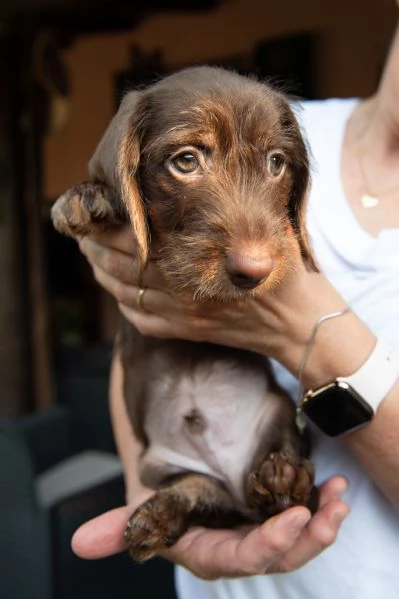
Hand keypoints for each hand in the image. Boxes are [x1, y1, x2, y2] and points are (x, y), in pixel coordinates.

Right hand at [72, 476, 348, 578]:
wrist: (183, 483)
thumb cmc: (165, 501)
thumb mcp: (145, 511)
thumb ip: (119, 528)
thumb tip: (78, 545)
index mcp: (211, 553)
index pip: (240, 558)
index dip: (267, 545)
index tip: (292, 520)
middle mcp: (241, 548)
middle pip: (278, 554)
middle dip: (305, 538)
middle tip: (324, 512)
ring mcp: (263, 531)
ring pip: (298, 539)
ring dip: (322, 522)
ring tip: (338, 498)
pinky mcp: (277, 513)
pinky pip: (306, 517)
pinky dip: (323, 505)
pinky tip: (334, 489)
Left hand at [78, 227, 372, 387]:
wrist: (301, 325)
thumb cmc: (289, 275)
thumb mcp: (270, 234)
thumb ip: (240, 215)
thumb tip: (216, 184)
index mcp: (200, 265)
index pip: (141, 244)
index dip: (112, 229)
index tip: (96, 212)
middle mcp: (185, 294)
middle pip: (125, 270)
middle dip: (96, 249)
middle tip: (81, 231)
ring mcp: (185, 317)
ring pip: (128, 297)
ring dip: (103, 276)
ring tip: (89, 256)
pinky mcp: (190, 332)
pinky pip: (145, 323)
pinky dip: (124, 307)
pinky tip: (116, 293)